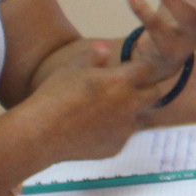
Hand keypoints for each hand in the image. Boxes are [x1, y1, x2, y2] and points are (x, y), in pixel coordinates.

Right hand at [13, 41, 168, 163]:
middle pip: (154, 93)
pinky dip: (115, 132)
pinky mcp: (117, 147)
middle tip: (126, 90)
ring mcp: (125, 128)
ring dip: (130, 113)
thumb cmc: (54, 96)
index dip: (142, 68)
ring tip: (105, 112)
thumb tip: (104, 48)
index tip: (134, 70)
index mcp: (122, 81)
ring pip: (139, 117)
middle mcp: (130, 104)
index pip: (149, 69)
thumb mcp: (71, 69)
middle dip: (145, 89)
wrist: (41, 133)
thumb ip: (93, 57)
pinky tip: (93, 130)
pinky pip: (123, 136)